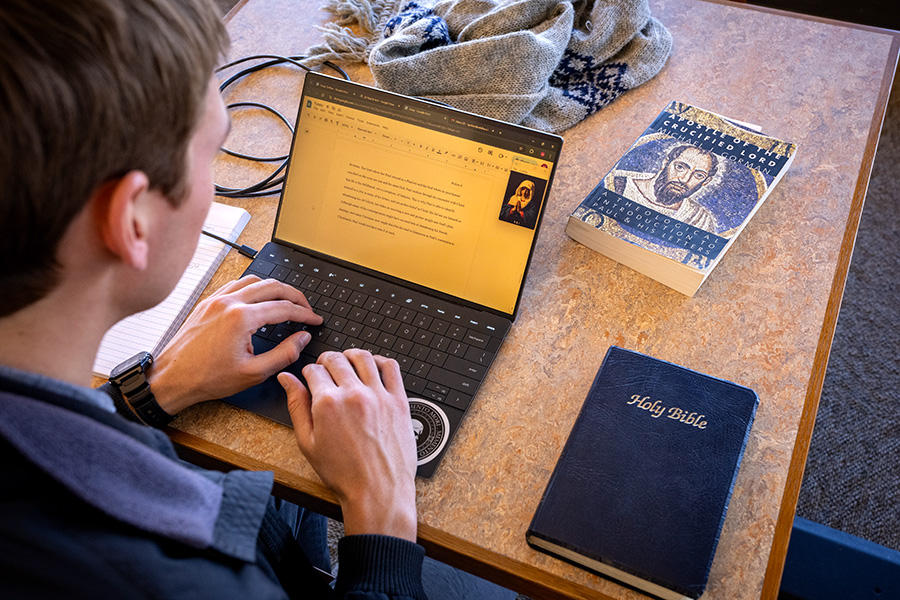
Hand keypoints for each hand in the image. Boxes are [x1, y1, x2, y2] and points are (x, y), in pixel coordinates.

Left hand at [148, 276, 322, 414]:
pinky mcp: (208, 302)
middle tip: (306, 308)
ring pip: (254, 280)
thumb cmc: (207, 377)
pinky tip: (259, 298)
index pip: (284, 308)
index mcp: (242, 318)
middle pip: (273, 286)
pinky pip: (236, 284)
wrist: (172, 377)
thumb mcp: (253, 373)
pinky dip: (254, 287)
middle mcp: (229, 302)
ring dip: (274, 288)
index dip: (305, 314)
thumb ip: (284, 354)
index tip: (315, 320)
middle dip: (295, 296)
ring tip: (286, 301)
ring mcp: (216, 299)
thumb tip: (302, 339)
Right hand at [280, 349, 417, 541]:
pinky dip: (380, 361)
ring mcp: (379, 396)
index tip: (312, 378)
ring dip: (351, 356)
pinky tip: (373, 367)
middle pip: (336, 359)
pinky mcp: (399, 401)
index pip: (314, 370)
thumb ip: (296, 406)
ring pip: (363, 357)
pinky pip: (391, 367)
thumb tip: (287, 380)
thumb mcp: (308, 442)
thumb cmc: (344, 473)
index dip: (309, 372)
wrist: (378, 491)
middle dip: (327, 360)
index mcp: (327, 404)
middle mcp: (353, 394)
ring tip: (348, 363)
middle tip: (327, 369)